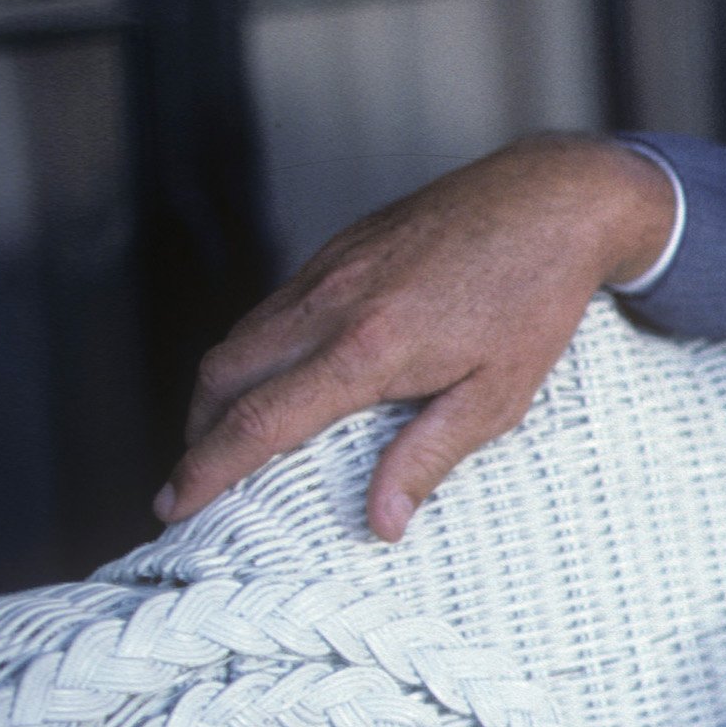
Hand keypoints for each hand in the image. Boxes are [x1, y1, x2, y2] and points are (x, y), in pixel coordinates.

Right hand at [157, 133, 678, 540]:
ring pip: (238, 338)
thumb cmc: (533, 300)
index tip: (174, 506)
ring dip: (217, 392)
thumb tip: (380, 524)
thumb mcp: (499, 396)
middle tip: (195, 483)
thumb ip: (429, 457)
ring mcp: (329, 269)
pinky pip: (271, 308)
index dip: (206, 469)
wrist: (551, 202)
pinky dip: (252, 351)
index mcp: (366, 349)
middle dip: (195, 435)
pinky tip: (275, 379)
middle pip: (221, 376)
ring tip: (226, 440)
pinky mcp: (339, 248)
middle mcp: (331, 304)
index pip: (258, 421)